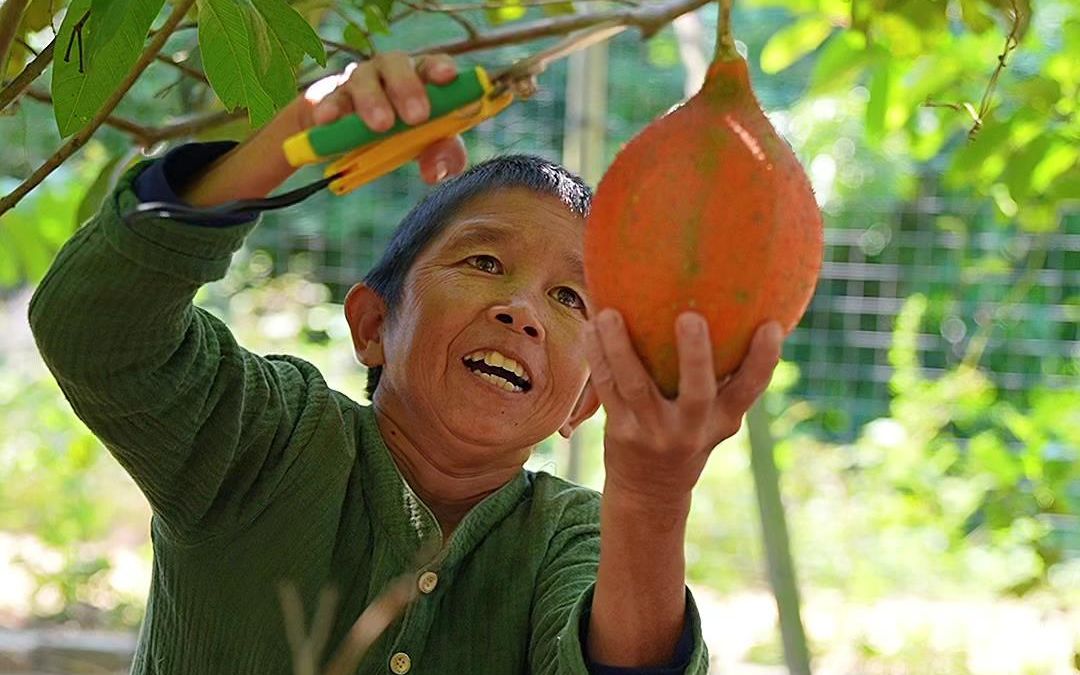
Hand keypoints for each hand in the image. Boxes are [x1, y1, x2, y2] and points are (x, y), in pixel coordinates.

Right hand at [295, 52, 467, 184]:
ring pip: (362, 79)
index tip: (447, 77)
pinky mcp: (331, 98)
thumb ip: (444, 155)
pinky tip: (326, 120)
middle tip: (417, 116)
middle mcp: (388, 72)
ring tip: (381, 125)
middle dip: (407, 87)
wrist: (353, 140)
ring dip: (372, 99)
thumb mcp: (429, 147)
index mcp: (419, 78)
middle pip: (396, 65)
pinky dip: (329, 109)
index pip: (430, 65)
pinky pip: (329, 100)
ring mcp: (358, 82)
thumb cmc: (404, 136)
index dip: (439, 67)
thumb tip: (436, 171)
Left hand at [584, 309, 783, 506]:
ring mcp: (653, 432)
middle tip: (690, 316)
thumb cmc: (688, 435)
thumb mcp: (715, 418)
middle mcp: (690, 430)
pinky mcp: (621, 432)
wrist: (650, 492)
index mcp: (722, 420)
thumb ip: (724, 378)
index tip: (771, 326)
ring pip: (635, 385)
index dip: (764, 361)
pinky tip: (590, 329)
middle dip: (695, 356)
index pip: (749, 390)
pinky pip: (607, 389)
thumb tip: (735, 313)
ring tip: (609, 314)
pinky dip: (597, 357)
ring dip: (620, 347)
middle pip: (697, 393)